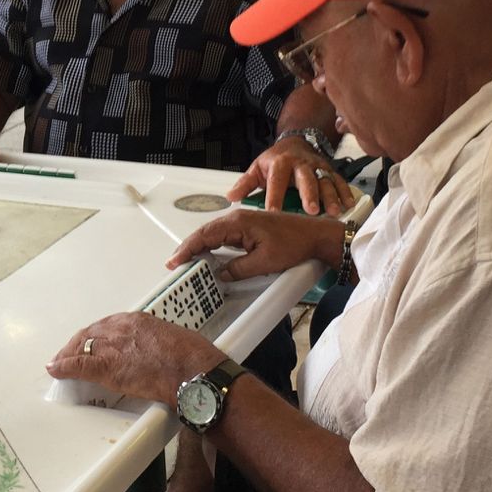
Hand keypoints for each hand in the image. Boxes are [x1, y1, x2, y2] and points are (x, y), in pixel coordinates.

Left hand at [47, 312, 223, 405]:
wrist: (194, 371)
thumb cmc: (192, 359)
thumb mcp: (171, 339)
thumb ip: (155, 343)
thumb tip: (153, 352)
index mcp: (137, 320)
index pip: (106, 326)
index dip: (94, 336)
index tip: (90, 342)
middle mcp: (120, 329)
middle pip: (89, 334)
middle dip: (77, 344)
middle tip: (68, 354)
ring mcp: (113, 347)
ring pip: (81, 347)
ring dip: (68, 356)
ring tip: (60, 363)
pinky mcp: (107, 366)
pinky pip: (77, 365)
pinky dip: (63, 368)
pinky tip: (56, 370)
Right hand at [168, 210, 344, 281]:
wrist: (316, 235)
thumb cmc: (295, 242)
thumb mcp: (264, 262)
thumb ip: (239, 268)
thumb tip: (221, 273)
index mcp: (238, 222)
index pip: (204, 235)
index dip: (187, 249)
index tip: (175, 260)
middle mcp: (238, 218)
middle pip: (205, 233)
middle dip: (188, 248)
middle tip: (175, 263)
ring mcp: (243, 221)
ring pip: (214, 234)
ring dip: (200, 246)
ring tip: (187, 260)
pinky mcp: (249, 227)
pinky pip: (224, 235)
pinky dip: (212, 245)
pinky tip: (209, 255)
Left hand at [228, 137, 354, 215]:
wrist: (295, 142)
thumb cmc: (275, 161)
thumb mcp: (257, 169)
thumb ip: (246, 185)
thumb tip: (231, 198)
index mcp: (280, 164)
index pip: (276, 181)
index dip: (275, 196)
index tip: (274, 212)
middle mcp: (300, 164)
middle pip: (306, 179)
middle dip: (310, 194)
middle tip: (312, 210)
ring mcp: (317, 167)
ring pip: (325, 180)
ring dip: (331, 196)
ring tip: (334, 211)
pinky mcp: (329, 171)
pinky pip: (339, 181)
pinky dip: (345, 192)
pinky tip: (349, 204)